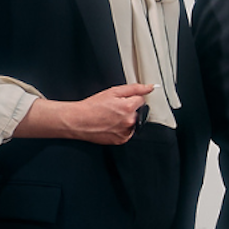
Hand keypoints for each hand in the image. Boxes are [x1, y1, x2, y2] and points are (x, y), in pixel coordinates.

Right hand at [22, 83, 152, 143]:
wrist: (78, 120)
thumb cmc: (92, 106)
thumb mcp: (113, 91)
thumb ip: (134, 89)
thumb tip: (150, 87)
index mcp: (129, 108)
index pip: (141, 100)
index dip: (131, 98)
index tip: (121, 101)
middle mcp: (130, 121)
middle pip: (138, 112)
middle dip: (129, 109)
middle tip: (113, 109)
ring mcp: (126, 132)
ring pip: (133, 123)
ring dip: (126, 120)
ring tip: (111, 117)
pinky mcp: (121, 140)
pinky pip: (127, 132)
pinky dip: (122, 129)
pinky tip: (110, 124)